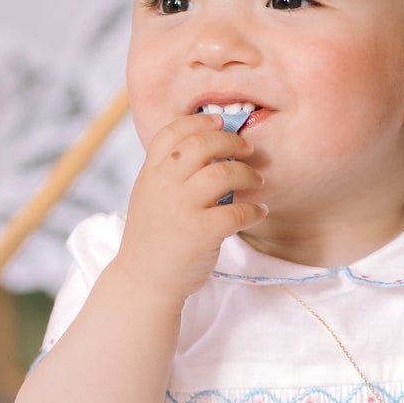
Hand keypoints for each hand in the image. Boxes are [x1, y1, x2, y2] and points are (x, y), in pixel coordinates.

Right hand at [117, 114, 266, 305]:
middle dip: (231, 141)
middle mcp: (164, 185)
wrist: (144, 280)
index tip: (221, 121)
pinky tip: (259, 211)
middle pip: (202, 145)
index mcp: (151, 174)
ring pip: (223, 173)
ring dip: (248, 174)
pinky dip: (254, 209)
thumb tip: (207, 149)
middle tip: (248, 149)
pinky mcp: (201, 232)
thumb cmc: (153, 238)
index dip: (200, 122)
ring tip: (257, 181)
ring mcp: (182, 208)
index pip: (173, 132)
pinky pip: (238, 210)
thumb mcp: (149, 196)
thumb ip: (169, 173)